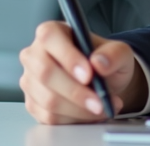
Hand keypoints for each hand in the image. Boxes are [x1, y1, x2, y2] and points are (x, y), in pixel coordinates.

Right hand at [19, 21, 147, 123]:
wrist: (104, 81)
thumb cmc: (106, 60)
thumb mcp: (119, 52)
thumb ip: (113, 54)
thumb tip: (98, 63)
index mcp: (52, 31)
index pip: (50, 37)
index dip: (68, 57)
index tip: (89, 75)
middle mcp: (35, 54)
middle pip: (45, 73)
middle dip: (75, 91)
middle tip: (99, 102)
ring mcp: (31, 80)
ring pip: (48, 99)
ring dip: (79, 109)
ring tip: (103, 107)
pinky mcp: (33, 104)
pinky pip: (49, 117)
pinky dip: (74, 118)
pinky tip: (91, 114)